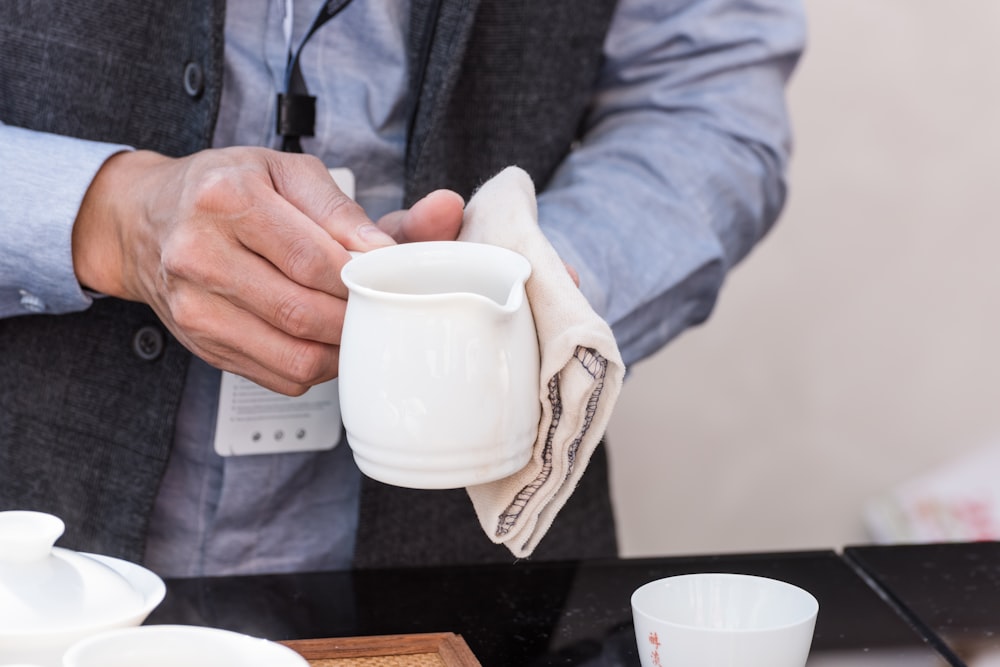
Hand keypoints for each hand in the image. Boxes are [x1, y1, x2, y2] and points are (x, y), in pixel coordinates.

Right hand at [72, 147, 462, 394]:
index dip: (365, 279)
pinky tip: (324, 340)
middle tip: (383, 308)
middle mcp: (200, 254)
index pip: (317, 260)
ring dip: (342, 349)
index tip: (390, 279)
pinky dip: (316, 367)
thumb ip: (355, 208)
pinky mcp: (200, 344)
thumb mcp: (289, 174)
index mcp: (226, 198)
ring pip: (294, 355)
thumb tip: (440, 217)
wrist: (146, 218)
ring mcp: (194, 307)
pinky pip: (277, 376)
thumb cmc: (227, 188)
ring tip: (357, 325)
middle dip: (358, 318)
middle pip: (305, 313)